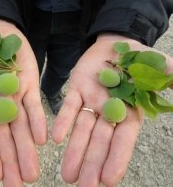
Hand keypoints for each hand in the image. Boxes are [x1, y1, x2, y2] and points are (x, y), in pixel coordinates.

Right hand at [0, 19, 46, 185]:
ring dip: (27, 150)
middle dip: (10, 162)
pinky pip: (34, 107)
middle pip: (3, 138)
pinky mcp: (29, 87)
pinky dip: (37, 122)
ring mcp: (13, 97)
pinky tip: (43, 140)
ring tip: (32, 173)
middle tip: (18, 185)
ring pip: (21, 128)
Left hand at [51, 33, 172, 186]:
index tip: (109, 181)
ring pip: (82, 130)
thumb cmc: (138, 59)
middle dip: (92, 163)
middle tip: (83, 186)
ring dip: (74, 151)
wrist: (114, 45)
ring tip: (67, 174)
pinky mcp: (76, 90)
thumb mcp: (157, 67)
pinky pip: (69, 107)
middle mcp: (109, 111)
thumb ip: (167, 76)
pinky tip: (55, 139)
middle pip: (99, 141)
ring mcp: (91, 102)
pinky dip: (63, 121)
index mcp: (130, 110)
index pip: (123, 140)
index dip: (117, 158)